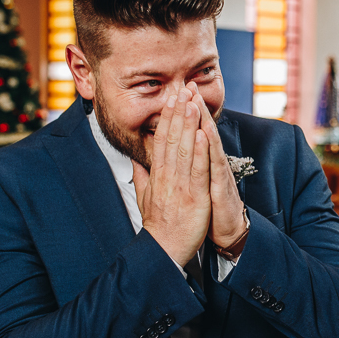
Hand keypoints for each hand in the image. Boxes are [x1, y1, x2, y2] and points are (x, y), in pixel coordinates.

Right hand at [132, 87, 210, 265]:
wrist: (165, 248)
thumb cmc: (159, 224)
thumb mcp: (145, 197)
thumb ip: (142, 176)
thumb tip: (136, 160)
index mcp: (157, 174)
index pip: (161, 139)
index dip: (166, 117)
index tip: (170, 98)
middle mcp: (167, 176)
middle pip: (171, 138)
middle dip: (177, 113)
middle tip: (181, 89)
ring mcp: (180, 185)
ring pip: (184, 150)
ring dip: (188, 125)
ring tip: (191, 102)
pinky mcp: (194, 196)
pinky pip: (197, 170)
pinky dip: (199, 152)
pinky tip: (202, 134)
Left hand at [186, 82, 246, 248]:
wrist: (227, 232)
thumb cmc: (209, 211)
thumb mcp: (191, 188)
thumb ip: (179, 172)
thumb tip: (161, 161)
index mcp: (199, 165)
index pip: (189, 135)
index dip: (181, 115)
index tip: (174, 94)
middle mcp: (210, 164)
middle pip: (200, 131)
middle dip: (193, 108)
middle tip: (187, 84)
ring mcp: (217, 173)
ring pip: (209, 142)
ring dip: (202, 120)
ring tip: (195, 99)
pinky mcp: (221, 186)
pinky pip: (214, 164)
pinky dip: (209, 147)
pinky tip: (204, 131)